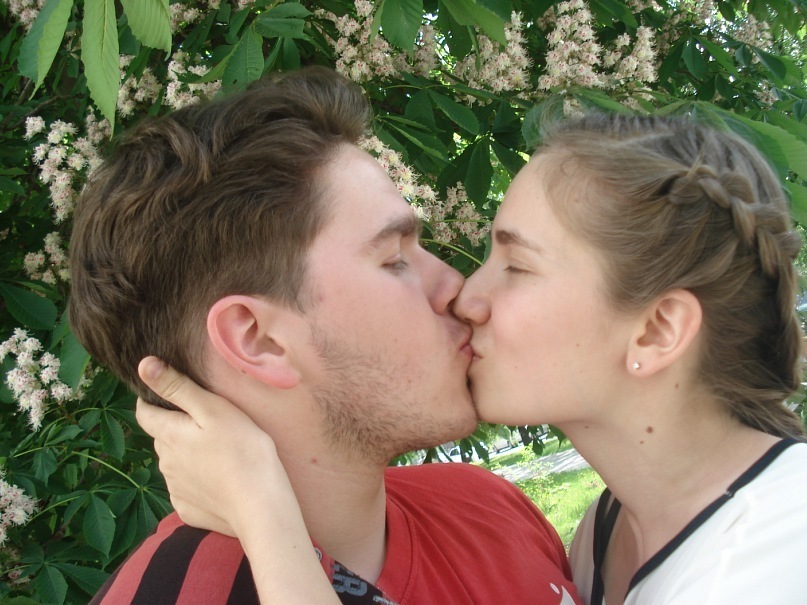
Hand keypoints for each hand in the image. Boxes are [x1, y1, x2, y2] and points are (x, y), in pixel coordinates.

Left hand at [136, 356, 291, 538]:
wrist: (260, 506)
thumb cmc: (243, 450)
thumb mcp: (213, 409)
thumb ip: (178, 387)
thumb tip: (143, 365)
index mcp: (168, 435)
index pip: (144, 412)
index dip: (152, 400)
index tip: (170, 394)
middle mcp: (164, 462)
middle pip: (162, 437)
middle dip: (176, 427)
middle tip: (207, 422)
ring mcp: (175, 488)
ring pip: (174, 462)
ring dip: (187, 454)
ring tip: (218, 451)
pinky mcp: (187, 508)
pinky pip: (185, 488)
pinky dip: (197, 480)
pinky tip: (218, 479)